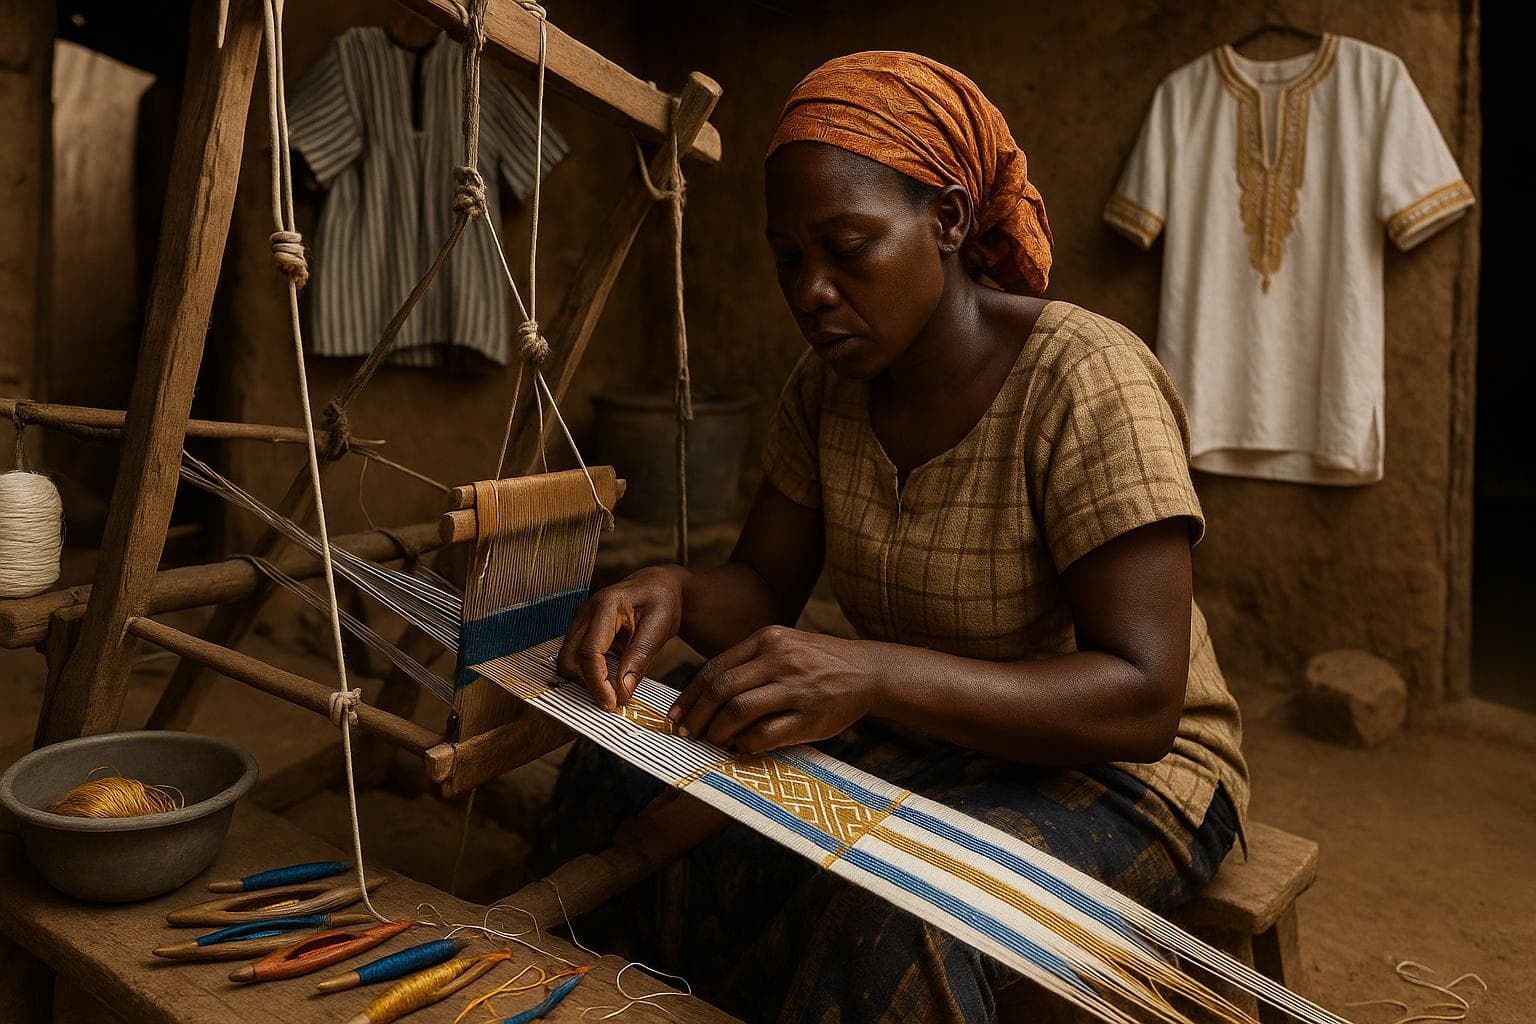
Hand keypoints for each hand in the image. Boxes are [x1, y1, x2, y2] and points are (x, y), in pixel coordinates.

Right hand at [556, 567, 684, 709]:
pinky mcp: (580, 629)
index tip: (613, 704)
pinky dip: (589, 672)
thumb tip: (623, 691)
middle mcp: (585, 611)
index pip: (590, 652)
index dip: (598, 683)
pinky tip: (610, 676)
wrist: (657, 584)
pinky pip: (575, 657)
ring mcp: (579, 620)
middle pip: (570, 660)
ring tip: (614, 688)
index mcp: (606, 605)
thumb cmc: (662, 600)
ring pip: (567, 661)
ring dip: (587, 680)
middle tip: (614, 699)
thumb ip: (640, 656)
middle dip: (588, 685)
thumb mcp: (660, 626)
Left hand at [667, 626, 880, 754]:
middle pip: (720, 689)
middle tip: (687, 734)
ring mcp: (796, 687)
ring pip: (738, 710)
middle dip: (697, 716)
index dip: (689, 695)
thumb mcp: (784, 647)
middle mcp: (779, 659)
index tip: (676, 715)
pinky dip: (746, 744)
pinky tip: (743, 747)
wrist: (869, 671)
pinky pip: (765, 734)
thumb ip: (749, 664)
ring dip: (717, 732)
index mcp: (768, 640)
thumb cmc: (818, 663)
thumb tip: (704, 696)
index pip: (714, 668)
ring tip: (713, 741)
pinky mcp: (810, 716)